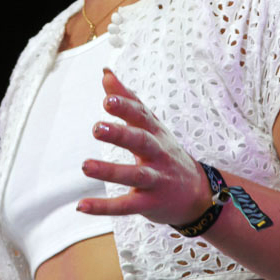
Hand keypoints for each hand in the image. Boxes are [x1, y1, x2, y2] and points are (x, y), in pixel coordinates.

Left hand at [78, 69, 212, 225]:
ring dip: (110, 171)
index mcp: (155, 132)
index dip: (126, 107)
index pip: (141, 116)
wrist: (198, 195)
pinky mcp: (149, 204)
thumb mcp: (151, 125)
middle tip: (97, 128)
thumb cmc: (165, 152)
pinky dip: (104, 207)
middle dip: (121, 134)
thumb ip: (127, 99)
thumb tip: (105, 72)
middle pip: (141, 141)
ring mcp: (156, 180)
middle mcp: (158, 154)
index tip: (108, 98)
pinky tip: (81, 205)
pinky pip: (126, 206)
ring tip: (85, 165)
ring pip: (134, 175)